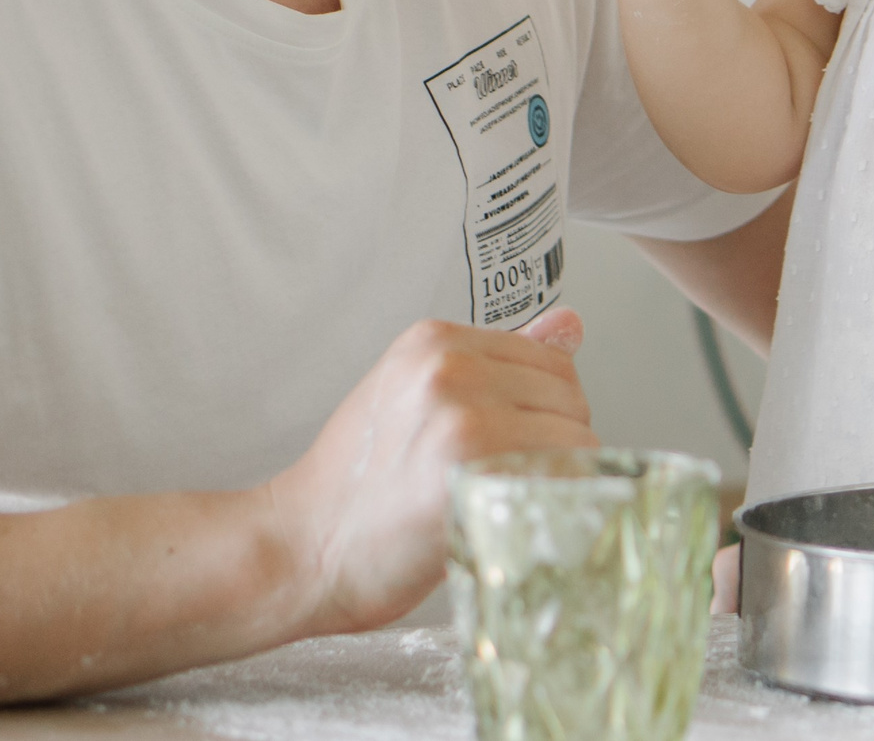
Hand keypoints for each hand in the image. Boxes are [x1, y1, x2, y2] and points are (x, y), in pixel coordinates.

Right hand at [269, 308, 597, 634]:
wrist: (297, 550)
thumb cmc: (355, 484)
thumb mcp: (416, 395)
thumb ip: (499, 361)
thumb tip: (570, 323)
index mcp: (435, 341)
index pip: (553, 362)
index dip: (545, 410)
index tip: (509, 442)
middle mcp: (451, 368)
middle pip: (571, 398)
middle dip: (555, 441)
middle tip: (499, 478)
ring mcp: (461, 417)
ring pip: (576, 440)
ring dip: (556, 477)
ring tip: (496, 498)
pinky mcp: (471, 472)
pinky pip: (562, 478)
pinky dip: (551, 502)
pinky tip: (504, 516)